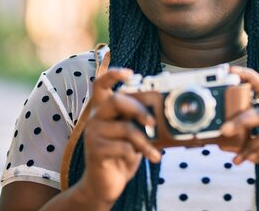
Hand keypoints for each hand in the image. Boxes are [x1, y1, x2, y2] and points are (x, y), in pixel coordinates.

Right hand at [77, 68, 160, 204]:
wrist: (106, 184)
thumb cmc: (123, 154)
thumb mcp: (135, 134)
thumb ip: (141, 120)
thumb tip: (164, 112)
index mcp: (105, 109)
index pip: (101, 84)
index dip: (114, 75)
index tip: (131, 74)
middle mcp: (96, 117)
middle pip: (115, 100)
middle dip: (138, 109)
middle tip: (153, 122)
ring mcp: (93, 134)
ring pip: (126, 128)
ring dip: (145, 142)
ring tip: (154, 154)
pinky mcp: (95, 151)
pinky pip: (123, 146)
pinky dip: (137, 153)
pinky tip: (137, 160)